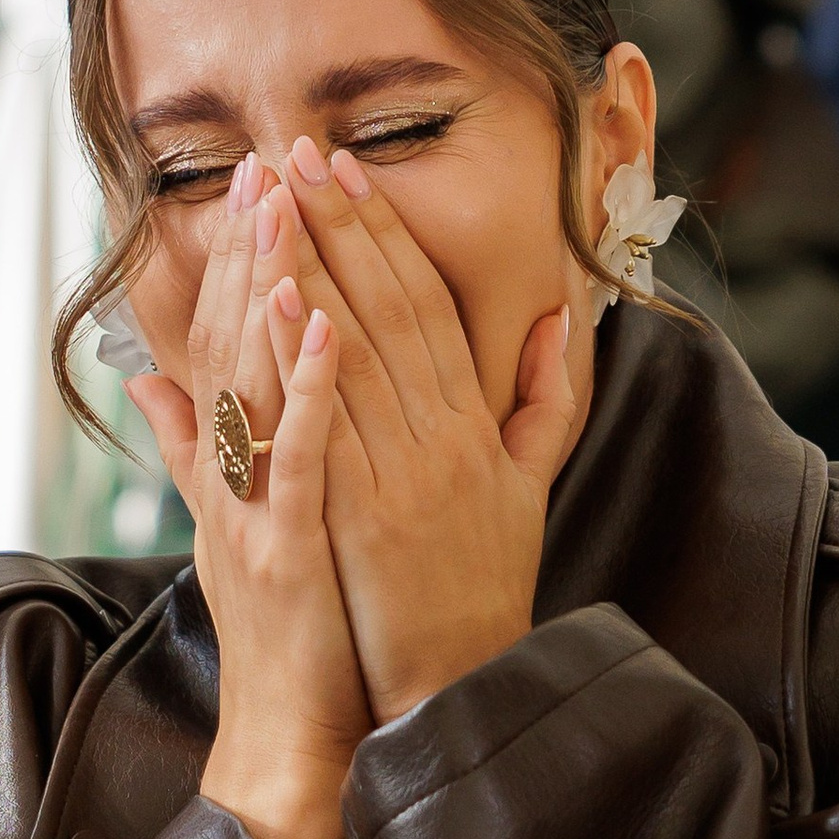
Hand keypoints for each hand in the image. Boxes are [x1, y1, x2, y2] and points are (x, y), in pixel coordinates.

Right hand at [129, 158, 367, 838]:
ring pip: (255, 385)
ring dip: (268, 294)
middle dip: (248, 253)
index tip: (255, 182)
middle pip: (230, 345)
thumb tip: (139, 377)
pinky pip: (297, 456)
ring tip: (286, 212)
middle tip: (266, 164)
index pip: (224, 341)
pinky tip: (325, 327)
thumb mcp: (227, 527)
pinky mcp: (282, 551)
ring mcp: (250, 512)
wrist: (284, 735)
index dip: (235, 261)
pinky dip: (308, 390)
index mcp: (225, 465)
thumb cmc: (281, 631)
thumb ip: (185, 447)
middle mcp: (226, 478)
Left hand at [276, 135, 581, 723]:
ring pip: (356, 351)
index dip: (386, 233)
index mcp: (475, 426)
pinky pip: (330, 420)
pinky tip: (277, 301)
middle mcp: (444, 439)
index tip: (348, 171)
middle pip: (388, 310)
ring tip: (277, 201)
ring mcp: (405, 476)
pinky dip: (303, 358)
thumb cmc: (485, 590)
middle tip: (300, 151)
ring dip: (314, 266)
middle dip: (342, 224)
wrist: (460, 686)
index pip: (426, 307)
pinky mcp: (367, 517)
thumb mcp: (531, 489)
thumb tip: (561, 319)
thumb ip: (549, 402)